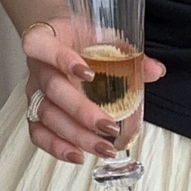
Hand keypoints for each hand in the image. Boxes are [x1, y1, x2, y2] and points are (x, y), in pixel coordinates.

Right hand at [22, 17, 167, 163]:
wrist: (63, 40)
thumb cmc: (81, 38)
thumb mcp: (102, 35)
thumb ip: (127, 52)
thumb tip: (156, 70)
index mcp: (47, 38)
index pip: (40, 44)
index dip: (59, 58)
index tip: (88, 72)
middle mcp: (37, 66)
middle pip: (52, 89)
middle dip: (81, 110)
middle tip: (108, 125)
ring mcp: (34, 91)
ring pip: (47, 115)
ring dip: (75, 135)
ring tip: (103, 148)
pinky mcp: (35, 112)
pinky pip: (38, 133)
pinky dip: (57, 147)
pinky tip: (78, 155)